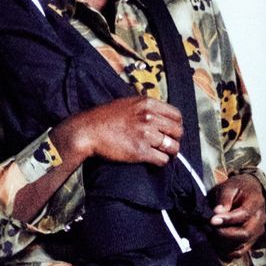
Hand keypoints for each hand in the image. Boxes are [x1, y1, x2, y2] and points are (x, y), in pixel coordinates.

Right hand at [57, 98, 182, 165]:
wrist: (88, 131)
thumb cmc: (105, 118)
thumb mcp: (128, 104)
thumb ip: (146, 108)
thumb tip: (161, 116)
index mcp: (147, 104)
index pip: (176, 115)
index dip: (176, 124)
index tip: (171, 131)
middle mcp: (149, 118)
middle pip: (178, 131)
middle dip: (175, 139)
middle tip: (168, 144)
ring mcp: (145, 135)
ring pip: (173, 147)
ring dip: (169, 152)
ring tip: (163, 153)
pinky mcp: (140, 151)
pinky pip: (162, 160)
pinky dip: (160, 162)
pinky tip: (153, 160)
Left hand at [209, 173, 265, 260]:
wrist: (250, 192)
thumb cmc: (237, 188)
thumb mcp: (229, 187)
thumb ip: (224, 199)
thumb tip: (218, 212)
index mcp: (256, 203)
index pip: (243, 215)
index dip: (227, 219)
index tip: (212, 220)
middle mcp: (259, 220)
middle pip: (245, 234)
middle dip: (224, 234)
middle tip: (210, 229)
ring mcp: (257, 232)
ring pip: (242, 246)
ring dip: (224, 244)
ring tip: (211, 235)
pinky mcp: (251, 241)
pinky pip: (240, 252)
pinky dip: (227, 252)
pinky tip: (216, 244)